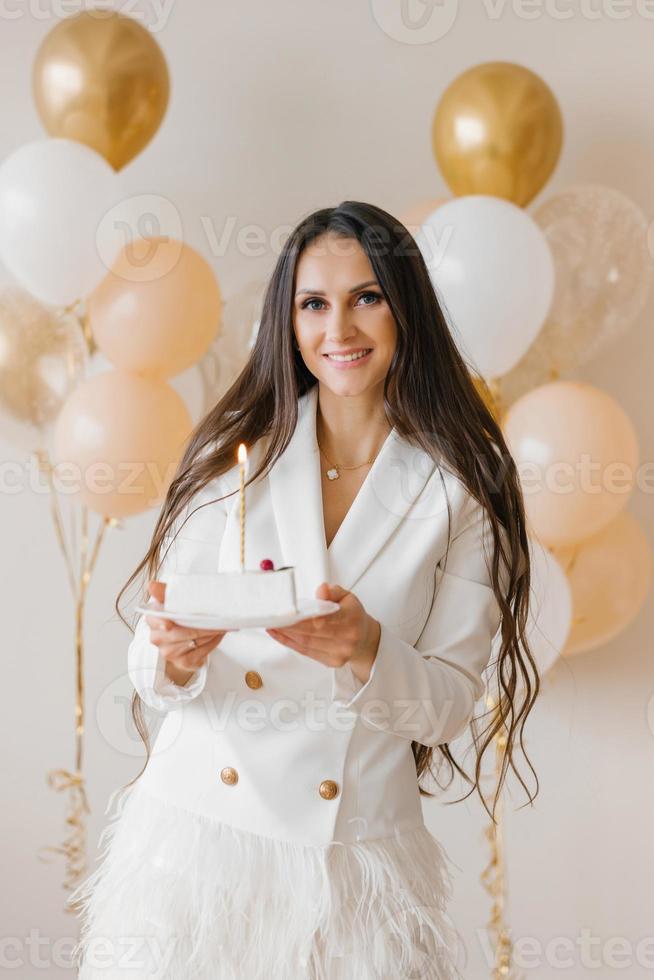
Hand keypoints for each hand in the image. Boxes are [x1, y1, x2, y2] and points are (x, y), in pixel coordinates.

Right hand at [145, 581, 228, 681]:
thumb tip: (151, 585)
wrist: (182, 639)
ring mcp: (169, 652)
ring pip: (195, 641)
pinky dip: (213, 642)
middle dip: (201, 625)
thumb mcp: (171, 601)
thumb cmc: (177, 617)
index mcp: (152, 619)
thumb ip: (163, 592)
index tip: (168, 625)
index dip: (162, 623)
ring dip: (210, 632)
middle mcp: (157, 638)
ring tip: (220, 624)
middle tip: (216, 618)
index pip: (156, 620)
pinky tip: (217, 634)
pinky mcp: (183, 662)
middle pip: (181, 632)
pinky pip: (202, 651)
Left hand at [266, 582, 380, 682]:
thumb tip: (321, 589)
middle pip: (311, 632)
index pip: (324, 619)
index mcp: (352, 618)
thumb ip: (333, 592)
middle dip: (289, 625)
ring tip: (272, 624)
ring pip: (306, 643)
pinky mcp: (331, 662)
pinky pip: (306, 652)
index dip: (303, 618)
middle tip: (272, 617)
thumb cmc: (353, 615)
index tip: (286, 613)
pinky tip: (279, 635)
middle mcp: (347, 638)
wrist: (365, 639)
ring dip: (286, 634)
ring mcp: (339, 652)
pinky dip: (290, 643)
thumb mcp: (347, 597)